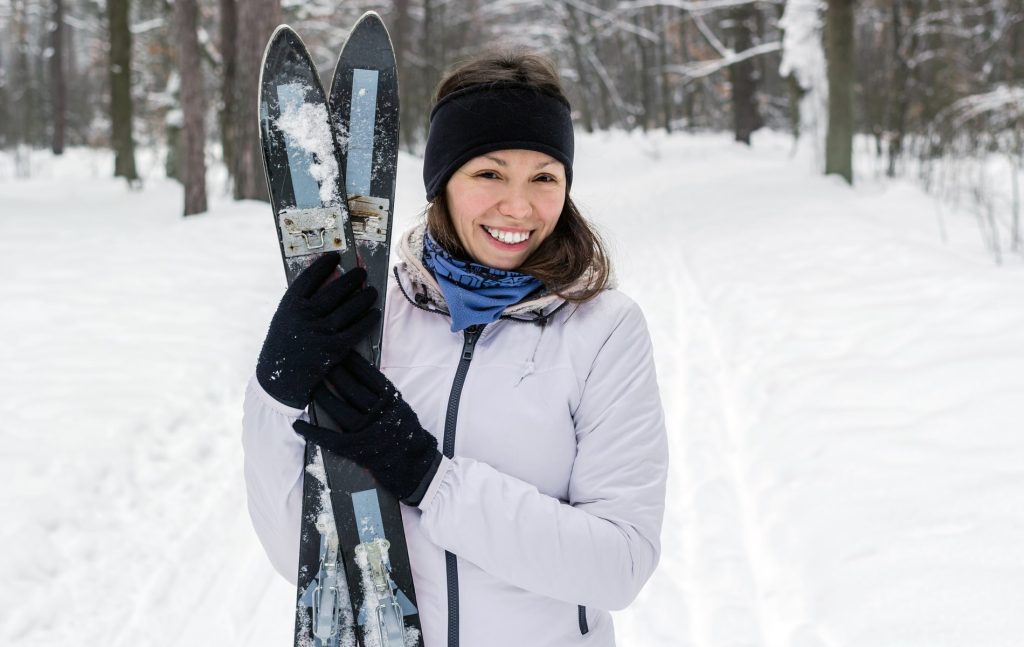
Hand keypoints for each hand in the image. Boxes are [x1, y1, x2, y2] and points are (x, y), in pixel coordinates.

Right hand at [256, 252, 379, 408]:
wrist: (278, 382)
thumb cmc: (283, 347)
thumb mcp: (285, 320)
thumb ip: (301, 304)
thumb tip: (327, 283)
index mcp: (289, 306)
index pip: (309, 277)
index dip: (324, 265)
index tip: (334, 257)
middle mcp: (304, 316)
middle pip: (334, 290)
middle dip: (352, 279)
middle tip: (362, 272)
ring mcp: (319, 332)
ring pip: (349, 308)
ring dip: (364, 297)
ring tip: (373, 291)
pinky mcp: (333, 349)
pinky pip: (356, 330)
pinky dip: (368, 320)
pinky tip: (374, 313)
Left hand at [293, 352, 441, 503]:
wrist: (414, 465)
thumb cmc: (408, 434)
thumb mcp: (402, 407)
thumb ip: (384, 394)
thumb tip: (362, 376)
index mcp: (390, 399)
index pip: (367, 374)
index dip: (351, 362)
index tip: (340, 351)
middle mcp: (377, 411)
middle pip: (349, 387)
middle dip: (332, 373)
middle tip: (319, 362)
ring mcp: (365, 430)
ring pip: (337, 408)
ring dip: (321, 395)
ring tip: (310, 386)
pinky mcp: (355, 448)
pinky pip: (329, 437)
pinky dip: (312, 431)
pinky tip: (299, 425)